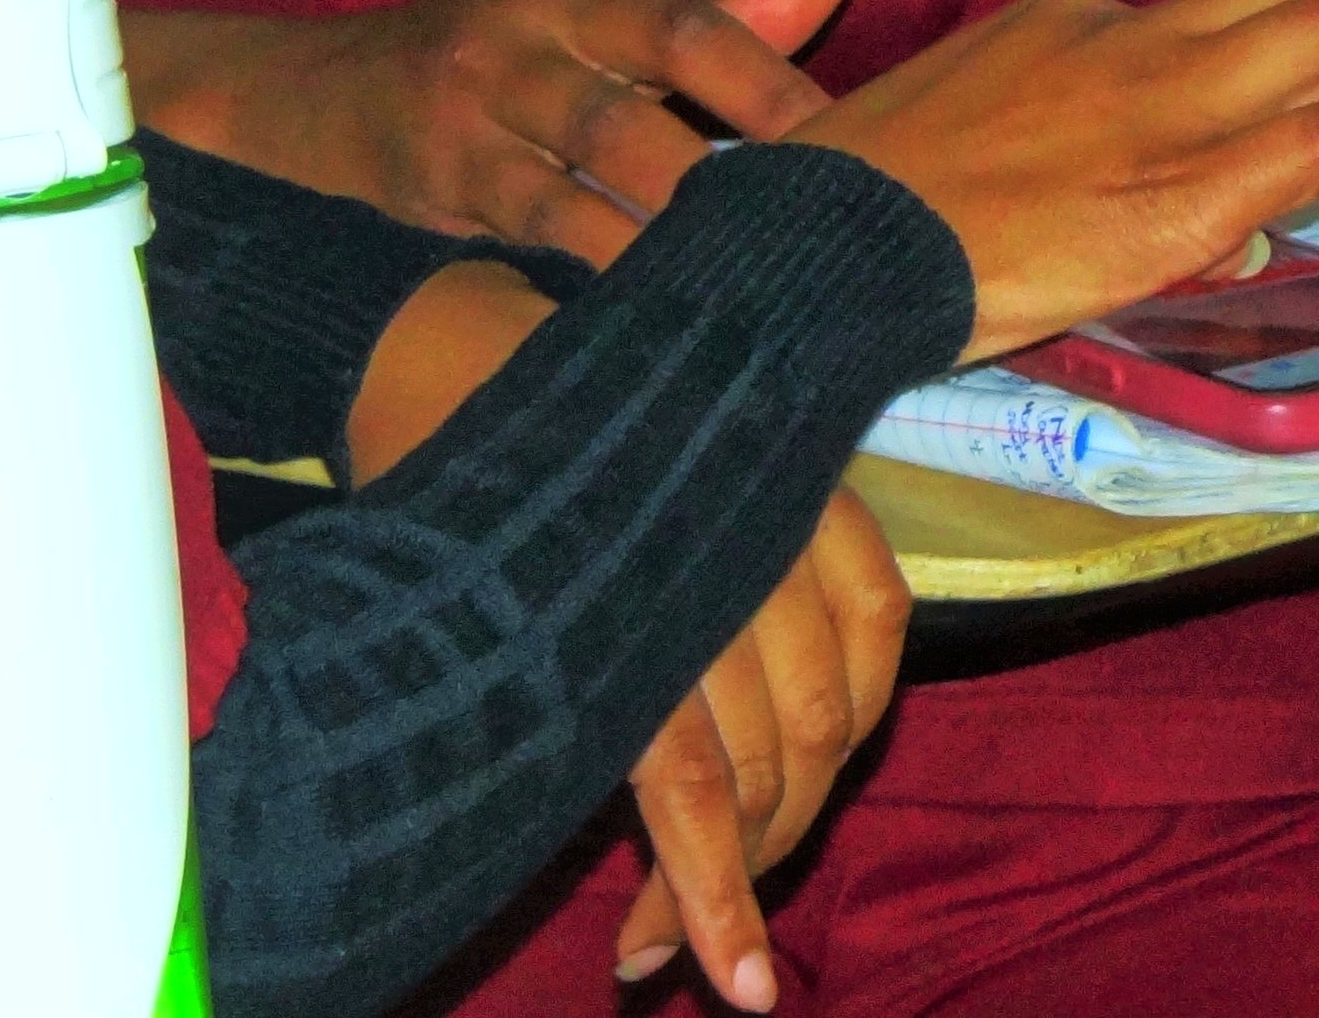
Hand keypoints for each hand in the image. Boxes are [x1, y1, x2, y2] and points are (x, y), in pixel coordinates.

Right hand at [123, 0, 854, 262]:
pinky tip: (642, 336)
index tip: (850, 143)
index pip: (682, 27)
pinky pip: (512, 258)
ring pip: (565, 203)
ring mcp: (456, 137)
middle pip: (622, 124)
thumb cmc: (492, 63)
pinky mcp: (421, 214)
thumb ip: (721, 11)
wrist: (299, 106)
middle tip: (805, 243)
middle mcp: (509, 53)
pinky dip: (578, 294)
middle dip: (710, 188)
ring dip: (649, 255)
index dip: (765, 82)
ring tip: (739, 304)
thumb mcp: (590, 19)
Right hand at [344, 273, 903, 1014]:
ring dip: (728, 887)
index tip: (784, 822)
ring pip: (758, 770)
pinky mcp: (623, 634)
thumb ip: (742, 571)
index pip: (876, 630)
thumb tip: (766, 754)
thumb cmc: (562, 437)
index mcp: (801, 482)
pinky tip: (664, 951)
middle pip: (820, 723)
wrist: (443, 361)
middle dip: (778, 839)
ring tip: (677, 959)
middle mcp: (771, 531)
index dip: (839, 743)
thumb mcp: (684, 472)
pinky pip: (680, 787)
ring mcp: (702, 582)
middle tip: (725, 922)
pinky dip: (694, 884)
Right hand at [797, 0, 1318, 363]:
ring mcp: (1158, 109)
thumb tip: (1222, 230)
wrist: (816, 245)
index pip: (1216, 14)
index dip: (1292, 60)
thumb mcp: (970, 137)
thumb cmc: (856, 208)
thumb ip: (1078, 157)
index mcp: (1070, 19)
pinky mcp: (1178, 193)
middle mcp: (1128, 39)